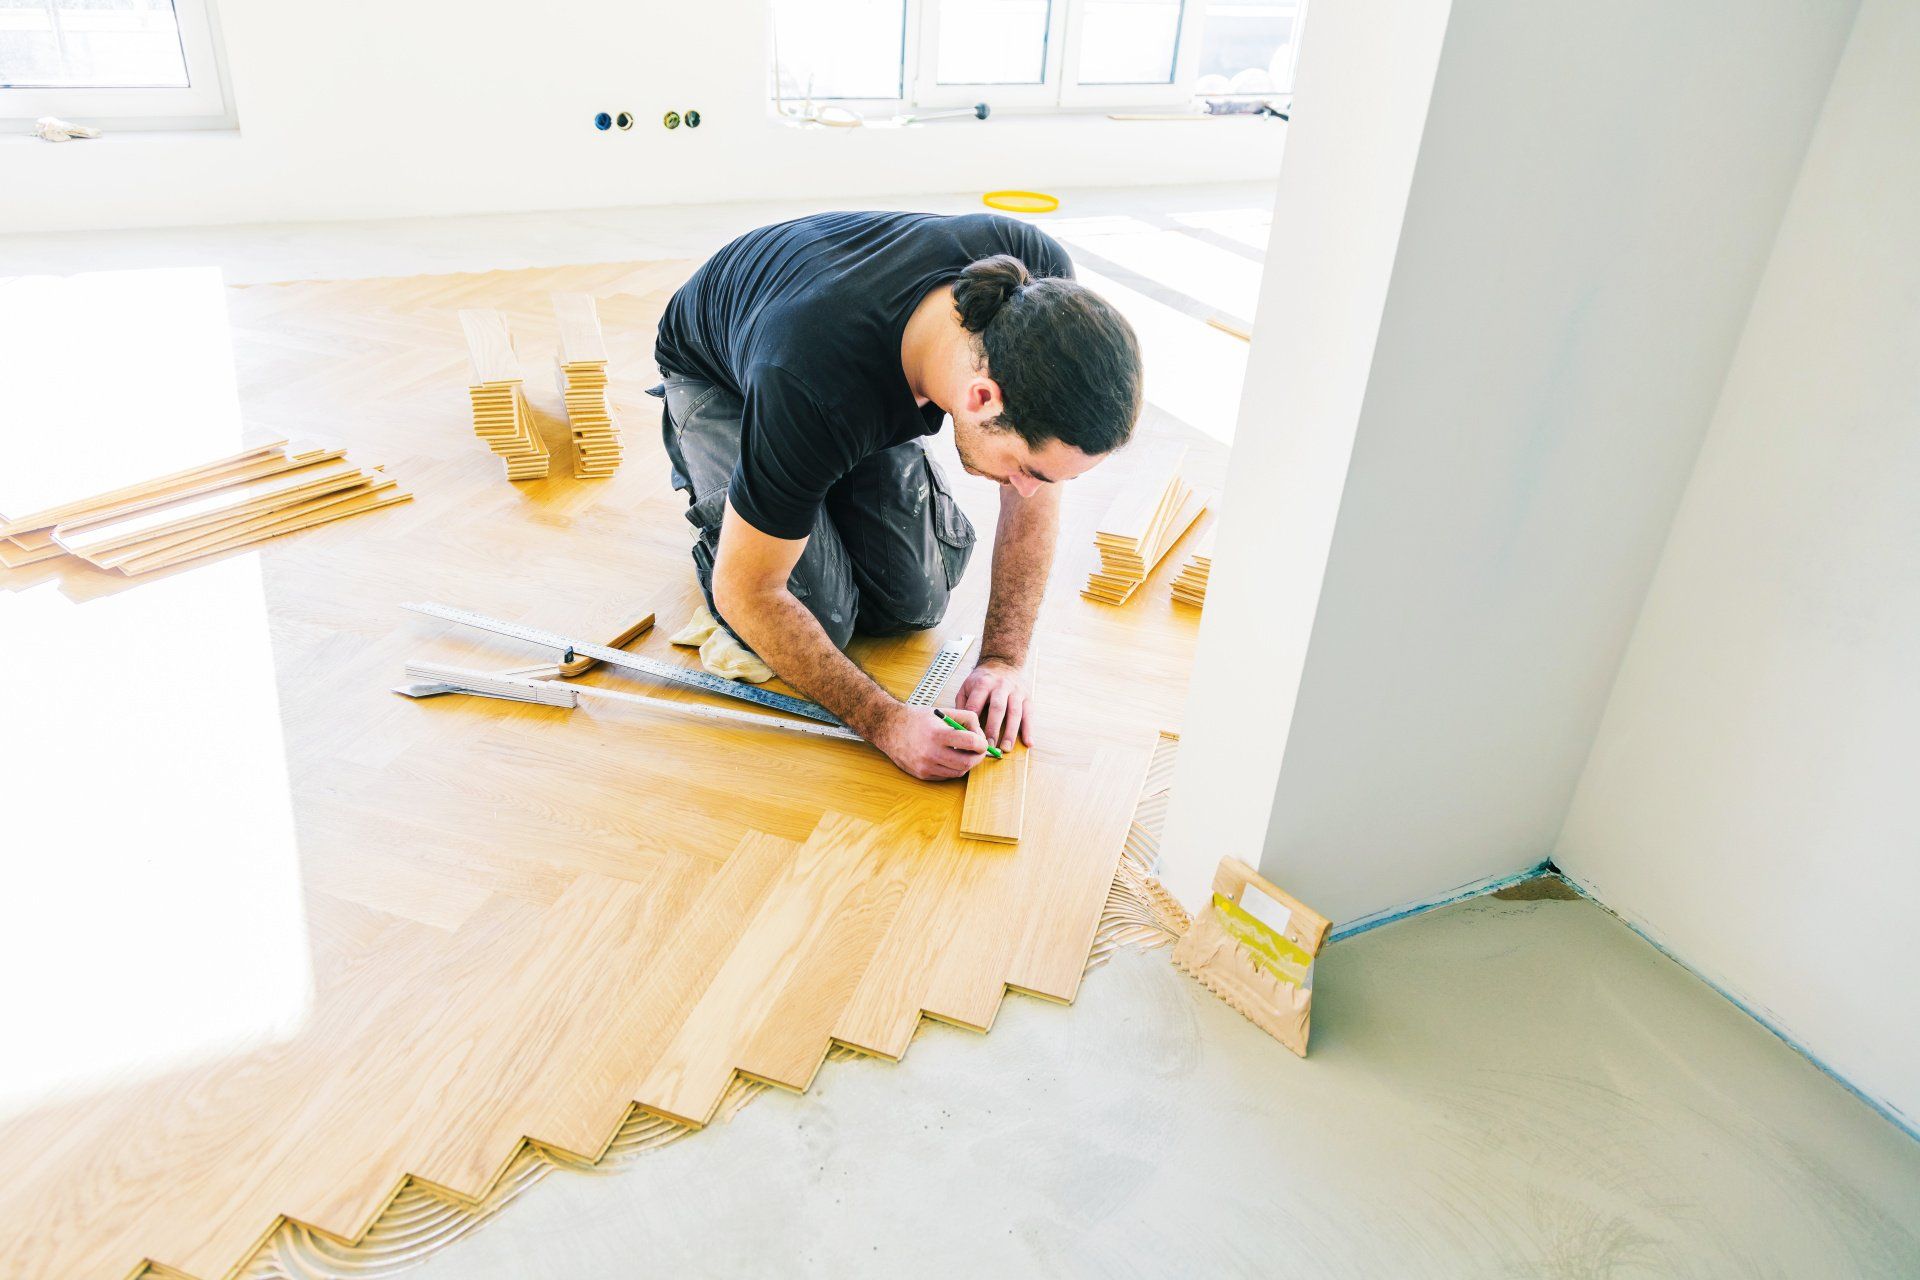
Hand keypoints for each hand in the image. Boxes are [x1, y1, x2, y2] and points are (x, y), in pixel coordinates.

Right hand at [874, 702, 990, 779]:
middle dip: (978, 758)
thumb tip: (980, 734)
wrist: (889, 728)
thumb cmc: (916, 719)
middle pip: (967, 763)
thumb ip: (965, 718)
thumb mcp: (942, 712)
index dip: (981, 743)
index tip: (982, 742)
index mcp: (937, 734)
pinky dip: (952, 768)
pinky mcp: (922, 774)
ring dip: (966, 764)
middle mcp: (931, 752)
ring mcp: (926, 766)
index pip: (970, 743)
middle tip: (978, 751)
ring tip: (963, 753)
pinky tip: (949, 758)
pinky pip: (946, 776)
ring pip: (958, 772)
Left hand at [954, 658, 1033, 750]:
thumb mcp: (966, 686)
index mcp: (983, 683)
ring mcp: (1016, 691)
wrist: (1002, 664)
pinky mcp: (1027, 697)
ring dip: (1011, 732)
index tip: (971, 738)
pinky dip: (1029, 730)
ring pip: (1015, 713)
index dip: (973, 722)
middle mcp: (1001, 686)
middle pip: (997, 708)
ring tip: (1006, 748)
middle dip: (993, 728)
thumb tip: (959, 727)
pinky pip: (1029, 715)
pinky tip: (1028, 742)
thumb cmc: (982, 680)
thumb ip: (962, 705)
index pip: (976, 704)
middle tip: (989, 746)